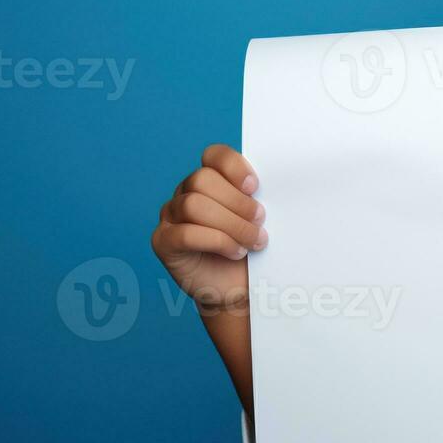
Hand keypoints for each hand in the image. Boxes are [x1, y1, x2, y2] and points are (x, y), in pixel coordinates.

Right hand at [151, 144, 266, 316]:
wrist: (241, 287)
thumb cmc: (253, 247)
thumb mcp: (260, 217)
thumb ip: (258, 197)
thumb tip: (278, 184)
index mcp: (210, 179)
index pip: (214, 155)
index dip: (234, 166)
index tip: (255, 187)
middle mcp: (185, 193)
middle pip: (202, 179)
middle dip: (237, 202)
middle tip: (260, 221)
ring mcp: (170, 217)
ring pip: (193, 205)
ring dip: (232, 224)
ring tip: (254, 242)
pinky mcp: (163, 242)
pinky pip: (185, 234)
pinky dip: (217, 242)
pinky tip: (235, 252)